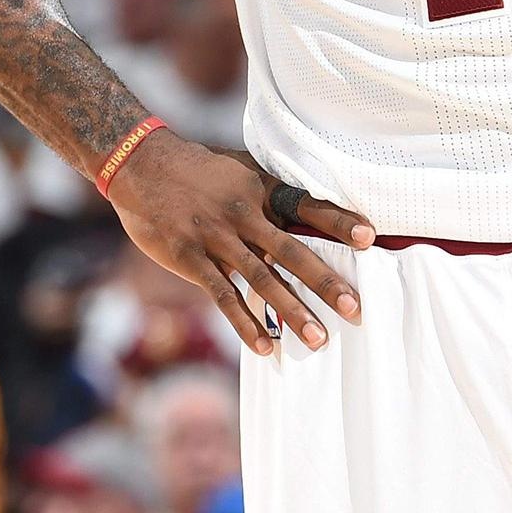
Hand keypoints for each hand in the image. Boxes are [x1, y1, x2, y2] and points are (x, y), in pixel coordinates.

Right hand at [106, 128, 373, 355]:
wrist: (141, 165)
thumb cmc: (199, 171)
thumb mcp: (240, 172)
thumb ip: (270, 196)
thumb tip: (307, 218)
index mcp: (260, 190)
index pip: (307, 206)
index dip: (338, 221)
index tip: (370, 236)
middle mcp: (243, 214)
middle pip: (292, 252)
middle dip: (326, 282)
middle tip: (356, 309)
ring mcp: (216, 237)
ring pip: (261, 280)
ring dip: (291, 312)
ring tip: (317, 339)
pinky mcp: (191, 258)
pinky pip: (223, 296)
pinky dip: (245, 323)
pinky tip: (265, 347)